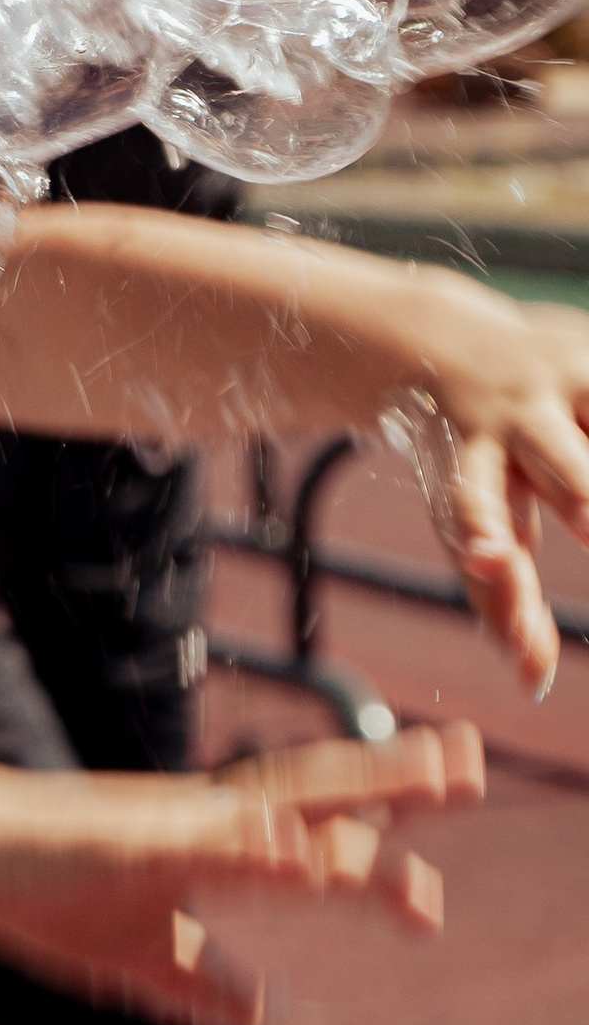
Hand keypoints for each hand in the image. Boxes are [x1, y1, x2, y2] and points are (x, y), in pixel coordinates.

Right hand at [0, 725, 482, 1024]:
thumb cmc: (43, 890)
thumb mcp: (139, 959)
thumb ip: (203, 983)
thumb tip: (261, 1020)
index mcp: (210, 841)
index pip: (310, 828)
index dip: (378, 835)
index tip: (439, 865)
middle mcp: (203, 819)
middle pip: (316, 792)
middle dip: (397, 781)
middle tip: (474, 763)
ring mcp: (170, 825)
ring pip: (279, 800)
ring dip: (358, 788)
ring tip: (429, 775)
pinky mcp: (127, 845)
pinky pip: (204, 847)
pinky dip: (258, 848)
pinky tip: (303, 850)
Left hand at [381, 279, 588, 696]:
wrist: (450, 344)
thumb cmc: (471, 458)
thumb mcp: (470, 517)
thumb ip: (501, 597)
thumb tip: (532, 680)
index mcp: (470, 458)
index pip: (474, 502)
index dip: (482, 530)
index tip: (487, 558)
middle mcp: (514, 415)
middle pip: (558, 460)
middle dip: (583, 493)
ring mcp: (563, 376)